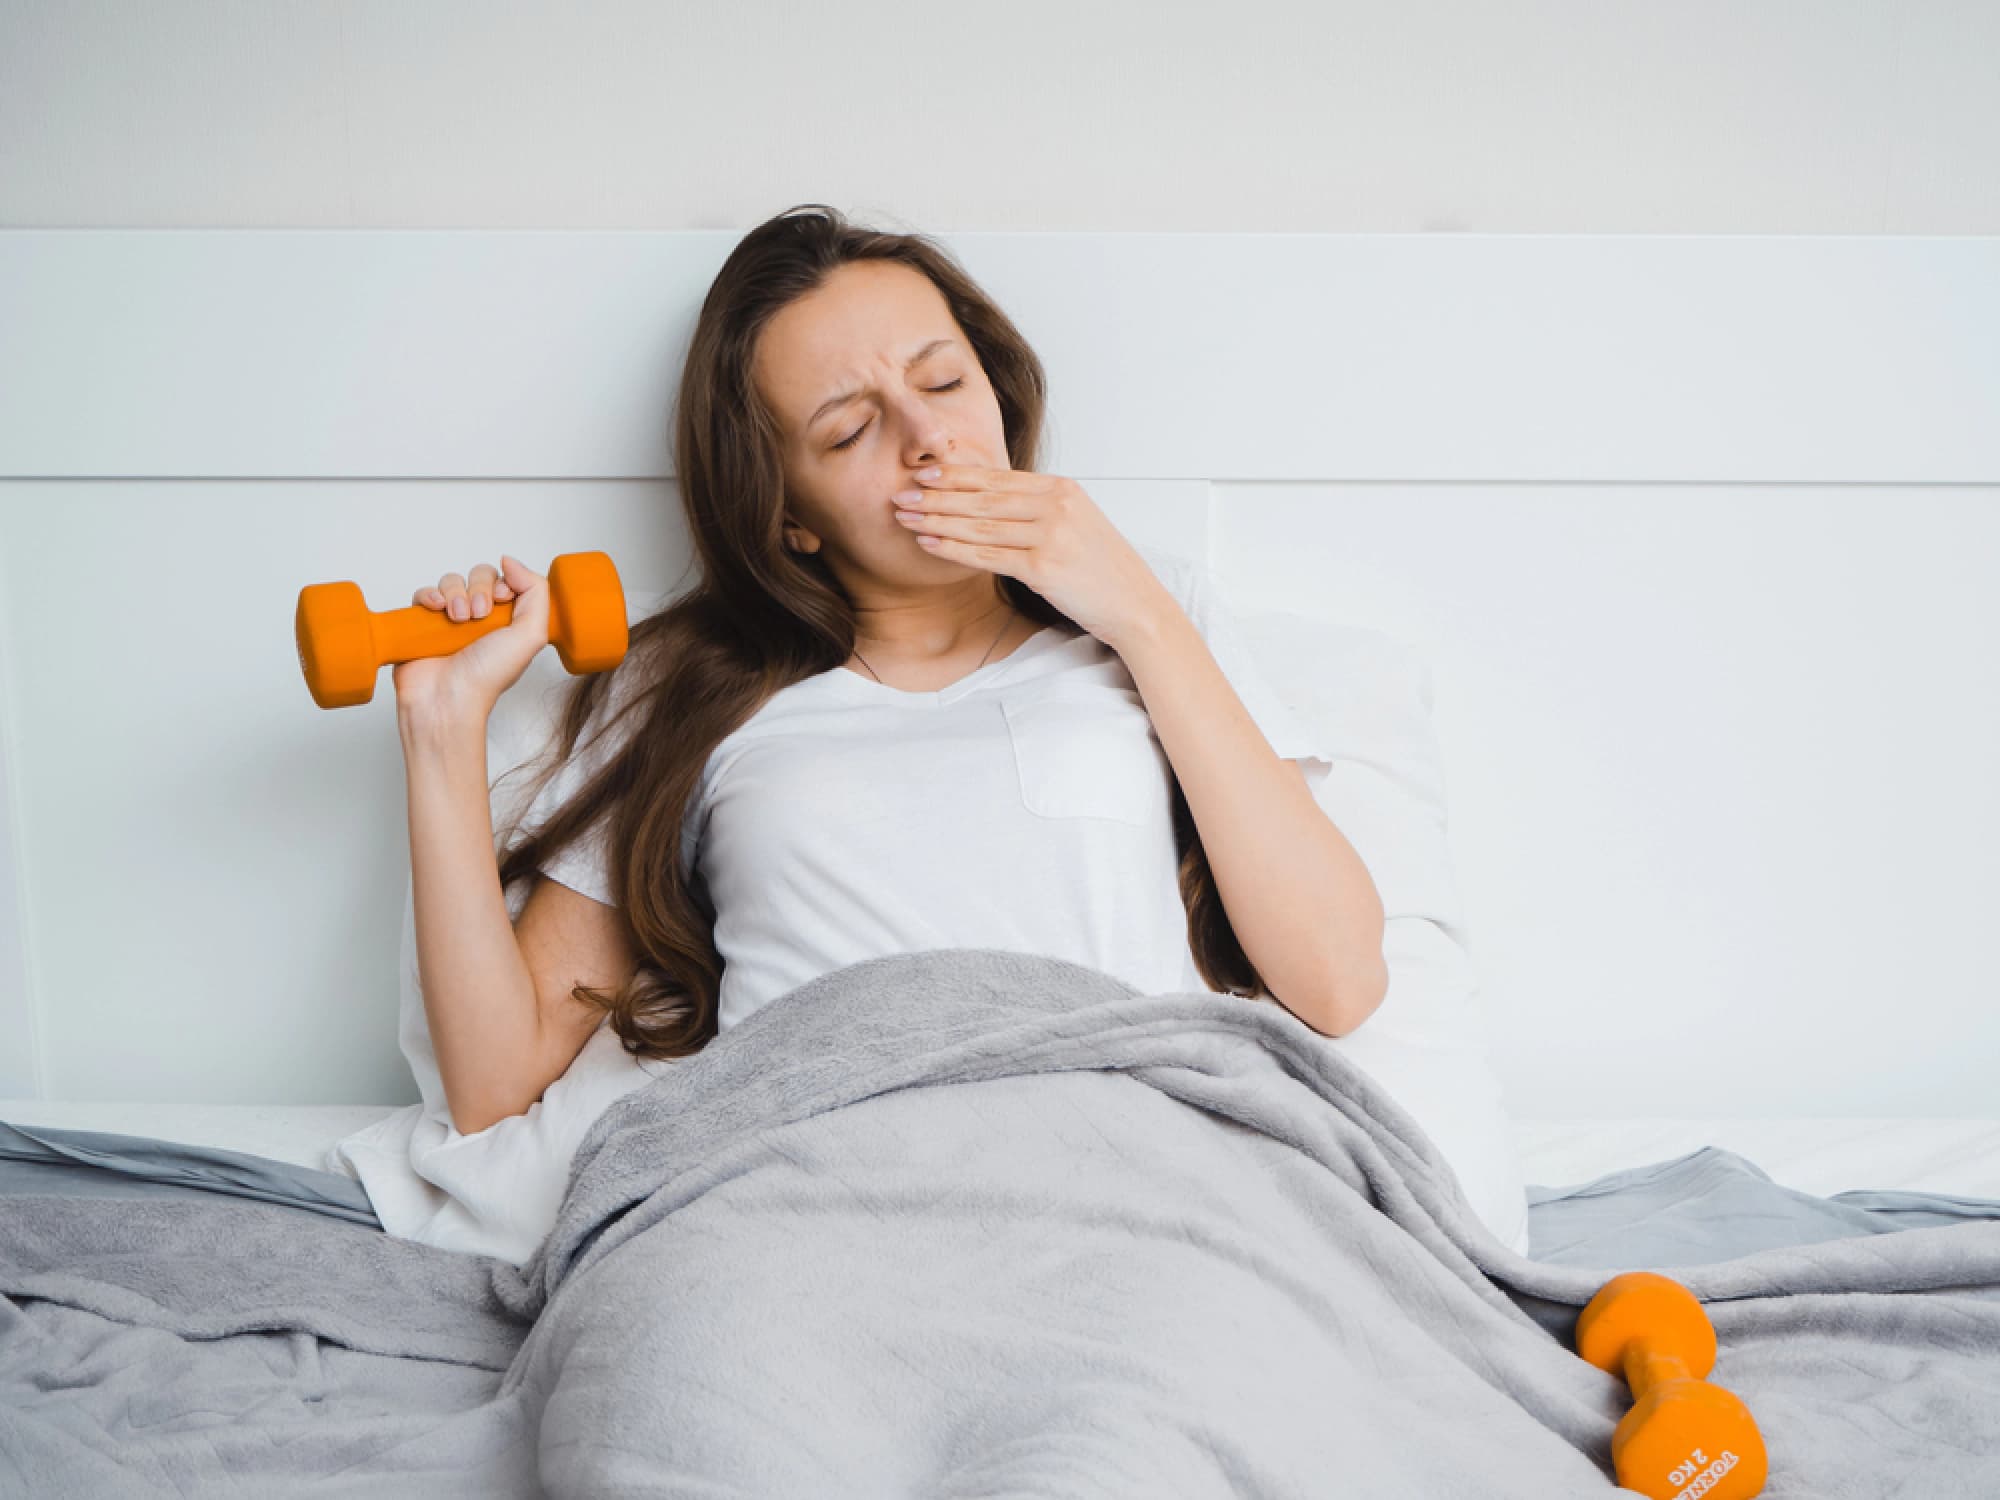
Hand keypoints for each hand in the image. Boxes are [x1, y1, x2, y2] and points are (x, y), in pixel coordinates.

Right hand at [393, 554, 551, 721]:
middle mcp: (480, 618)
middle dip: (479, 588)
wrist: (448, 697)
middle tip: (478, 614)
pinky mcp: (423, 623)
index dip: (504, 582)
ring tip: (458, 618)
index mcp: (508, 620)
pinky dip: (430, 595)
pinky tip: (437, 609)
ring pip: (452, 581)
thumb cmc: (489, 675)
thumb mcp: (532, 634)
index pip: (507, 580)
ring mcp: (450, 619)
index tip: (502, 599)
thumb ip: (536, 592)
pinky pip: (425, 593)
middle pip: (479, 575)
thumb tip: (511, 562)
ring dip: (456, 593)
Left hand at [892, 463, 1174, 652]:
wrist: (1136, 606)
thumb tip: (991, 502)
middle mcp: (1055, 505)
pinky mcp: (1044, 567)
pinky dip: (953, 549)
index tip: (922, 473)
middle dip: (936, 496)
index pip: (997, 478)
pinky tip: (928, 544)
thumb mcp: (1075, 524)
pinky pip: (987, 555)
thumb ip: (1037, 509)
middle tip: (899, 495)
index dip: (955, 475)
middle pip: (982, 498)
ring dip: (936, 520)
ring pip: (979, 524)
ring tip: (904, 518)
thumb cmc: (1102, 571)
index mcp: (1062, 489)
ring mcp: (1050, 535)